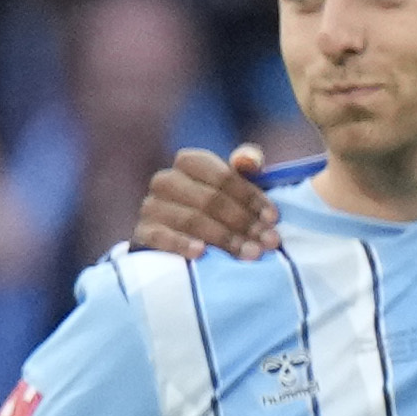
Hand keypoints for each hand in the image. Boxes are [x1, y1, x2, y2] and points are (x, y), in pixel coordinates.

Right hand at [124, 147, 281, 263]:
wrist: (176, 234)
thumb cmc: (214, 206)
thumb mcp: (232, 183)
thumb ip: (245, 165)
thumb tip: (248, 161)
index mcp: (189, 161)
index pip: (224, 177)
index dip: (251, 197)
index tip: (273, 218)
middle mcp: (166, 180)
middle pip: (210, 200)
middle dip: (244, 222)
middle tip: (269, 242)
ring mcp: (151, 206)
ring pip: (192, 220)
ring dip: (225, 238)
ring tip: (250, 254)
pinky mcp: (142, 232)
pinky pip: (161, 237)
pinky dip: (182, 244)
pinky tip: (201, 253)